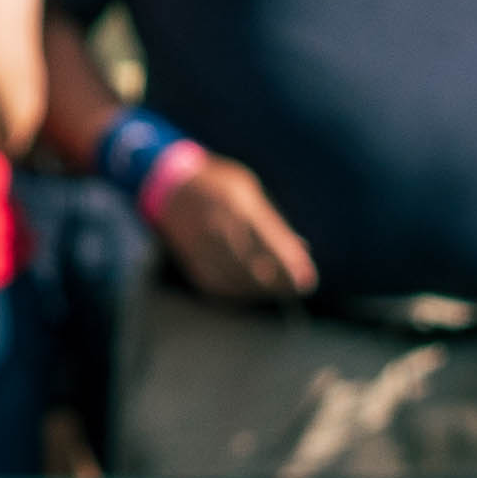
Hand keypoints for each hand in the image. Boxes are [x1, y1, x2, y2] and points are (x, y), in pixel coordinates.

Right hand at [139, 147, 318, 306]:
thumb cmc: (219, 186)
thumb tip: (301, 248)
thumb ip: (272, 222)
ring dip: (262, 290)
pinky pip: (217, 285)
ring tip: (279, 289)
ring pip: (236, 280)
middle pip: (254, 267)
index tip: (308, 281)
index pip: (269, 242)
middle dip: (280, 282)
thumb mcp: (249, 192)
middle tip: (299, 287)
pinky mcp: (192, 261)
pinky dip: (238, 292)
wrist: (168, 188)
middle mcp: (217, 228)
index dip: (289, 265)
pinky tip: (252, 289)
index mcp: (236, 206)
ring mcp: (201, 247)